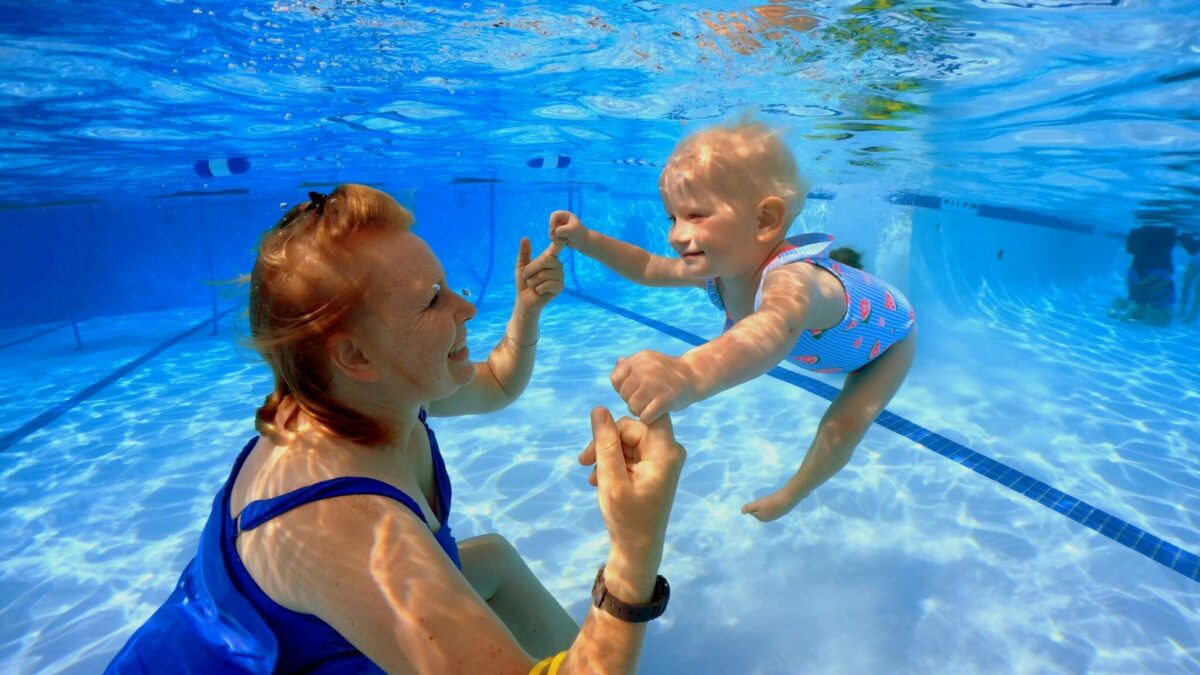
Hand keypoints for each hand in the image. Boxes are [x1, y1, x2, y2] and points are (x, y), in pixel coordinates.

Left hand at [515, 237, 563, 310]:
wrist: (525, 300)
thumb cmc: (524, 282)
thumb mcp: (521, 266)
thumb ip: (524, 252)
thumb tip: (525, 238)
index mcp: (549, 258)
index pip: (556, 246)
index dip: (560, 241)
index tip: (563, 235)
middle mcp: (557, 265)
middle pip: (546, 260)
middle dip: (531, 269)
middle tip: (527, 277)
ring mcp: (560, 276)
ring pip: (544, 274)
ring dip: (533, 281)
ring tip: (533, 285)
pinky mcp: (560, 287)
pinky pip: (547, 284)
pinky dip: (538, 289)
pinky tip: (540, 291)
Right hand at [548, 210, 587, 253]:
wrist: (582, 242)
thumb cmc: (580, 233)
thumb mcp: (572, 230)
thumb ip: (562, 230)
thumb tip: (554, 232)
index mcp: (565, 215)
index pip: (554, 215)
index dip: (552, 221)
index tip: (553, 228)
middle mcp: (560, 220)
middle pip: (551, 225)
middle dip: (555, 232)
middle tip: (563, 237)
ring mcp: (558, 228)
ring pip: (551, 233)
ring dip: (558, 238)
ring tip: (566, 239)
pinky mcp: (557, 235)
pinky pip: (553, 238)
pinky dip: (558, 241)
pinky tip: (565, 241)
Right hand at [580, 408, 685, 573]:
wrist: (637, 548)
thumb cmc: (627, 517)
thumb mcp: (611, 478)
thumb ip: (605, 443)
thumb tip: (598, 410)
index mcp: (665, 452)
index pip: (647, 413)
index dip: (625, 413)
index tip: (602, 425)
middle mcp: (669, 451)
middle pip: (633, 428)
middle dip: (607, 442)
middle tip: (583, 461)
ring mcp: (662, 460)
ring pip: (628, 441)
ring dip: (607, 455)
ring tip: (592, 476)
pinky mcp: (654, 467)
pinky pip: (631, 453)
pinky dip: (614, 463)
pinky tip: (600, 480)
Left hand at [610, 350, 698, 423]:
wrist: (693, 376)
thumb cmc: (666, 372)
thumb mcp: (648, 361)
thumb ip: (630, 364)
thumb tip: (618, 363)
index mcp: (638, 359)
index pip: (615, 380)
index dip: (622, 388)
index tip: (635, 389)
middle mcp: (645, 369)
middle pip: (624, 395)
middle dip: (632, 400)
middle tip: (646, 398)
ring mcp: (655, 384)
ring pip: (633, 407)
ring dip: (640, 411)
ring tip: (650, 405)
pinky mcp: (665, 399)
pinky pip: (645, 417)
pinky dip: (649, 418)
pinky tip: (656, 412)